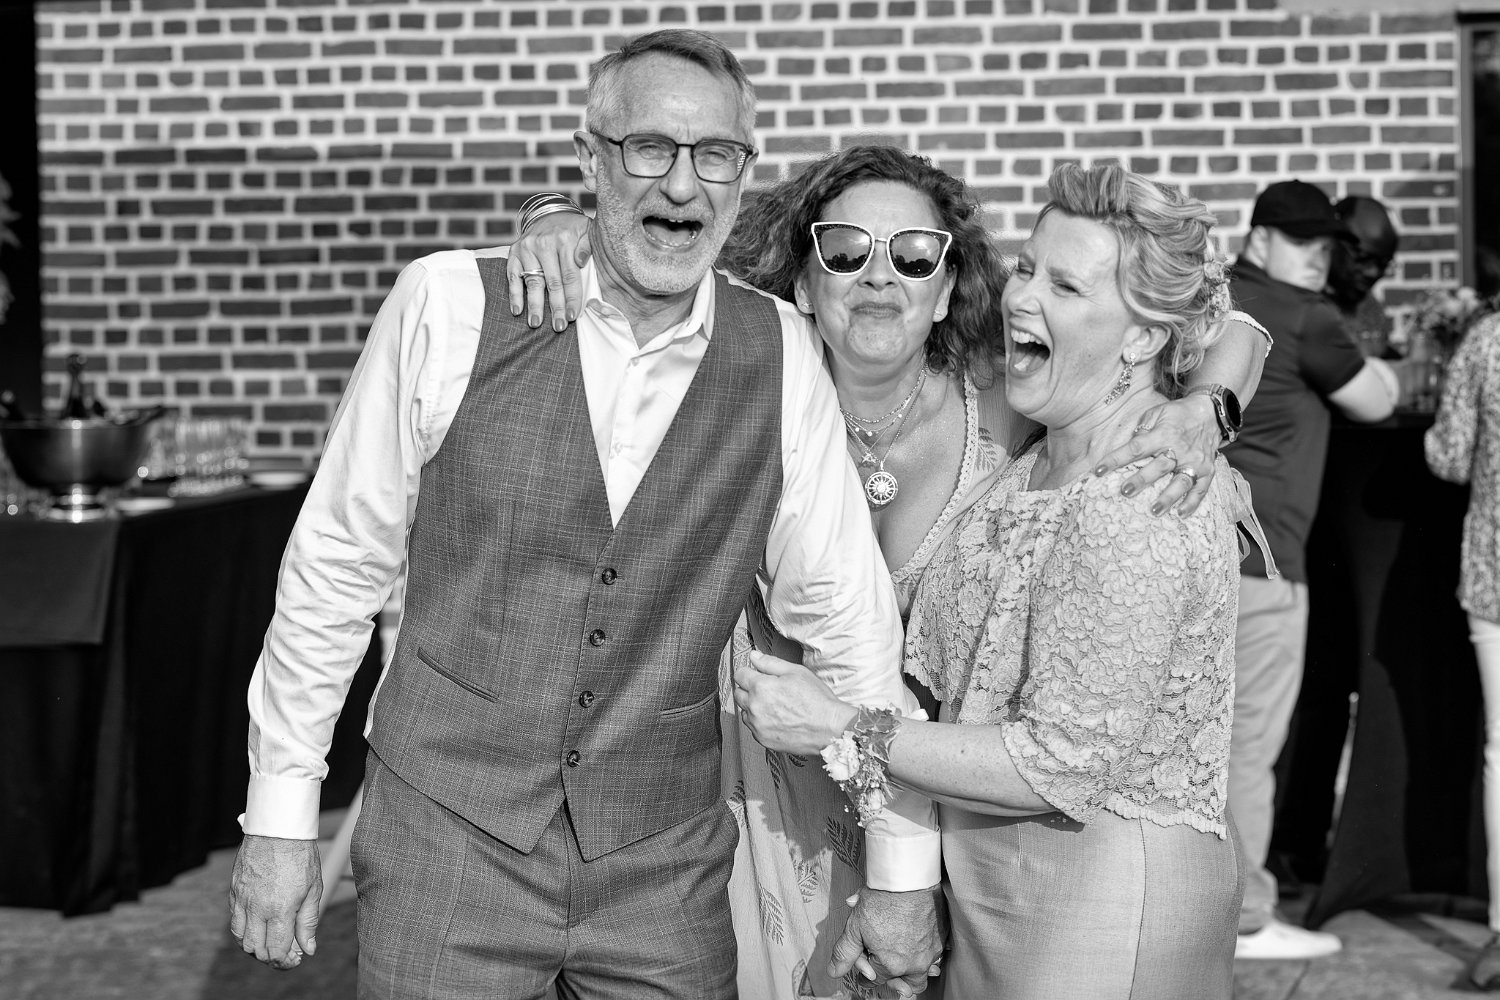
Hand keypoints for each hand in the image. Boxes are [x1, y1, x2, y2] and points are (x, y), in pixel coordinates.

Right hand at [228, 834, 321, 970]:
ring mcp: (242, 900)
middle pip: (255, 949)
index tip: (295, 959)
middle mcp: (256, 908)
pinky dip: (244, 930)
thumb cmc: (300, 855)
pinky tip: (259, 924)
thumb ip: (308, 922)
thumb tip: (308, 949)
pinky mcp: (234, 891)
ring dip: (255, 946)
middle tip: (285, 952)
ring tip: (272, 940)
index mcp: (279, 910)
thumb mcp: (313, 889)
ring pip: (240, 938)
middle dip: (270, 958)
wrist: (278, 828)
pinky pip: (234, 920)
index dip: (285, 962)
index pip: (275, 951)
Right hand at [505, 212, 591, 331]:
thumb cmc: (573, 230)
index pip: (569, 275)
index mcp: (564, 239)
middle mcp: (543, 243)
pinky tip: (517, 311)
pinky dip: (514, 294)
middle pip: (552, 282)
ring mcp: (526, 248)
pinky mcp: (514, 252)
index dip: (572, 297)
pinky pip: (512, 276)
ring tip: (536, 323)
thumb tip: (581, 260)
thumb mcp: (588, 231)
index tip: (573, 316)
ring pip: (533, 282)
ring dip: (534, 305)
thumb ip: (588, 245)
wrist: (551, 214)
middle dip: (555, 307)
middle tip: (559, 326)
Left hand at [732, 649, 855, 754]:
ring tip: (775, 706)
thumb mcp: (796, 672)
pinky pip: (753, 727)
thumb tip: (754, 656)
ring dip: (753, 707)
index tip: (758, 674)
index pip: (740, 675)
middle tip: (769, 690)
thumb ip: (770, 663)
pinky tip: (777, 719)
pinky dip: (760, 722)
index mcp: (761, 687)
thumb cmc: (816, 700)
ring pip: (744, 712)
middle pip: (738, 694)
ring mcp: (757, 725)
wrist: (829, 728)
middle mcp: (755, 707)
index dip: (749, 672)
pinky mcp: (763, 739)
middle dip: (749, 689)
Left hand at [830, 887, 945, 996]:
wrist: (909, 878)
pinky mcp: (942, 937)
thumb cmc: (882, 900)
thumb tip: (834, 972)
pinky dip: (928, 956)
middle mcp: (915, 963)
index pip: (876, 979)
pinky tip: (920, 948)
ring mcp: (932, 951)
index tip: (865, 973)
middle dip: (897, 984)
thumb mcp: (855, 927)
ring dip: (914, 973)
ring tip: (906, 968)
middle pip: (907, 986)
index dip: (866, 975)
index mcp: (892, 965)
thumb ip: (845, 953)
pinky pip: (936, 955)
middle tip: (891, 979)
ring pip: (925, 973)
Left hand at [1092, 394, 1219, 515]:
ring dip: (1168, 497)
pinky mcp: (1207, 470)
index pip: (1135, 448)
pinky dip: (1192, 502)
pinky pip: (1201, 488)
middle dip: (1142, 480)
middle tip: (1125, 492)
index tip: (1098, 470)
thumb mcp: (1157, 413)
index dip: (1116, 459)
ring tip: (1154, 512)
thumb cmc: (1178, 414)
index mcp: (1163, 434)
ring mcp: (1195, 461)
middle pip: (1159, 467)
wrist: (1212, 412)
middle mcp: (1180, 449)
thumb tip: (1127, 446)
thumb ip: (1142, 430)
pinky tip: (1181, 514)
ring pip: (1181, 481)